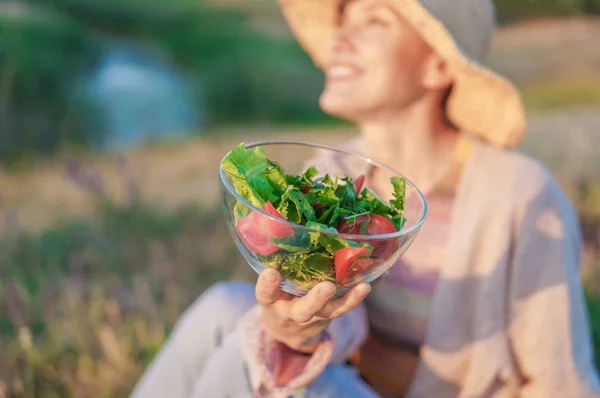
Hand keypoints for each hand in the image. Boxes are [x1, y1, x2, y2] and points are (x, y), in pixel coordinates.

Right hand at [255, 268, 370, 353]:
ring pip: (331, 311)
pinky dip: (362, 291)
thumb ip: (275, 265)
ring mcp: (314, 315)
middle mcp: (292, 311)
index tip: (271, 272)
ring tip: (364, 287)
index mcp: (272, 301)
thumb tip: (285, 227)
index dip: (267, 285)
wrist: (288, 329)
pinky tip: (378, 276)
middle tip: (327, 288)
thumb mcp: (269, 285)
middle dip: (316, 300)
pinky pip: (347, 305)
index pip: (266, 294)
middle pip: (304, 310)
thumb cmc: (277, 294)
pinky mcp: (331, 314)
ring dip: (349, 300)